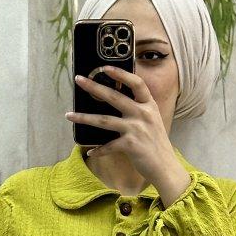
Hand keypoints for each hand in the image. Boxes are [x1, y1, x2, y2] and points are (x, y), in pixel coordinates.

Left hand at [66, 66, 189, 203]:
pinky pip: (109, 146)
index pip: (136, 83)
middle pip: (114, 97)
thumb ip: (139, 109)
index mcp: (149, 105)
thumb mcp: (153, 121)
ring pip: (104, 120)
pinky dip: (99, 150)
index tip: (105, 67)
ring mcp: (137, 129)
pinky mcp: (131, 145)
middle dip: (94, 87)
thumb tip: (117, 100)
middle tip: (78, 79)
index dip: (121, 73)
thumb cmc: (156, 145)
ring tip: (70, 115)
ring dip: (84, 117)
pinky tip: (91, 152)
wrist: (166, 167)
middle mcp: (143, 114)